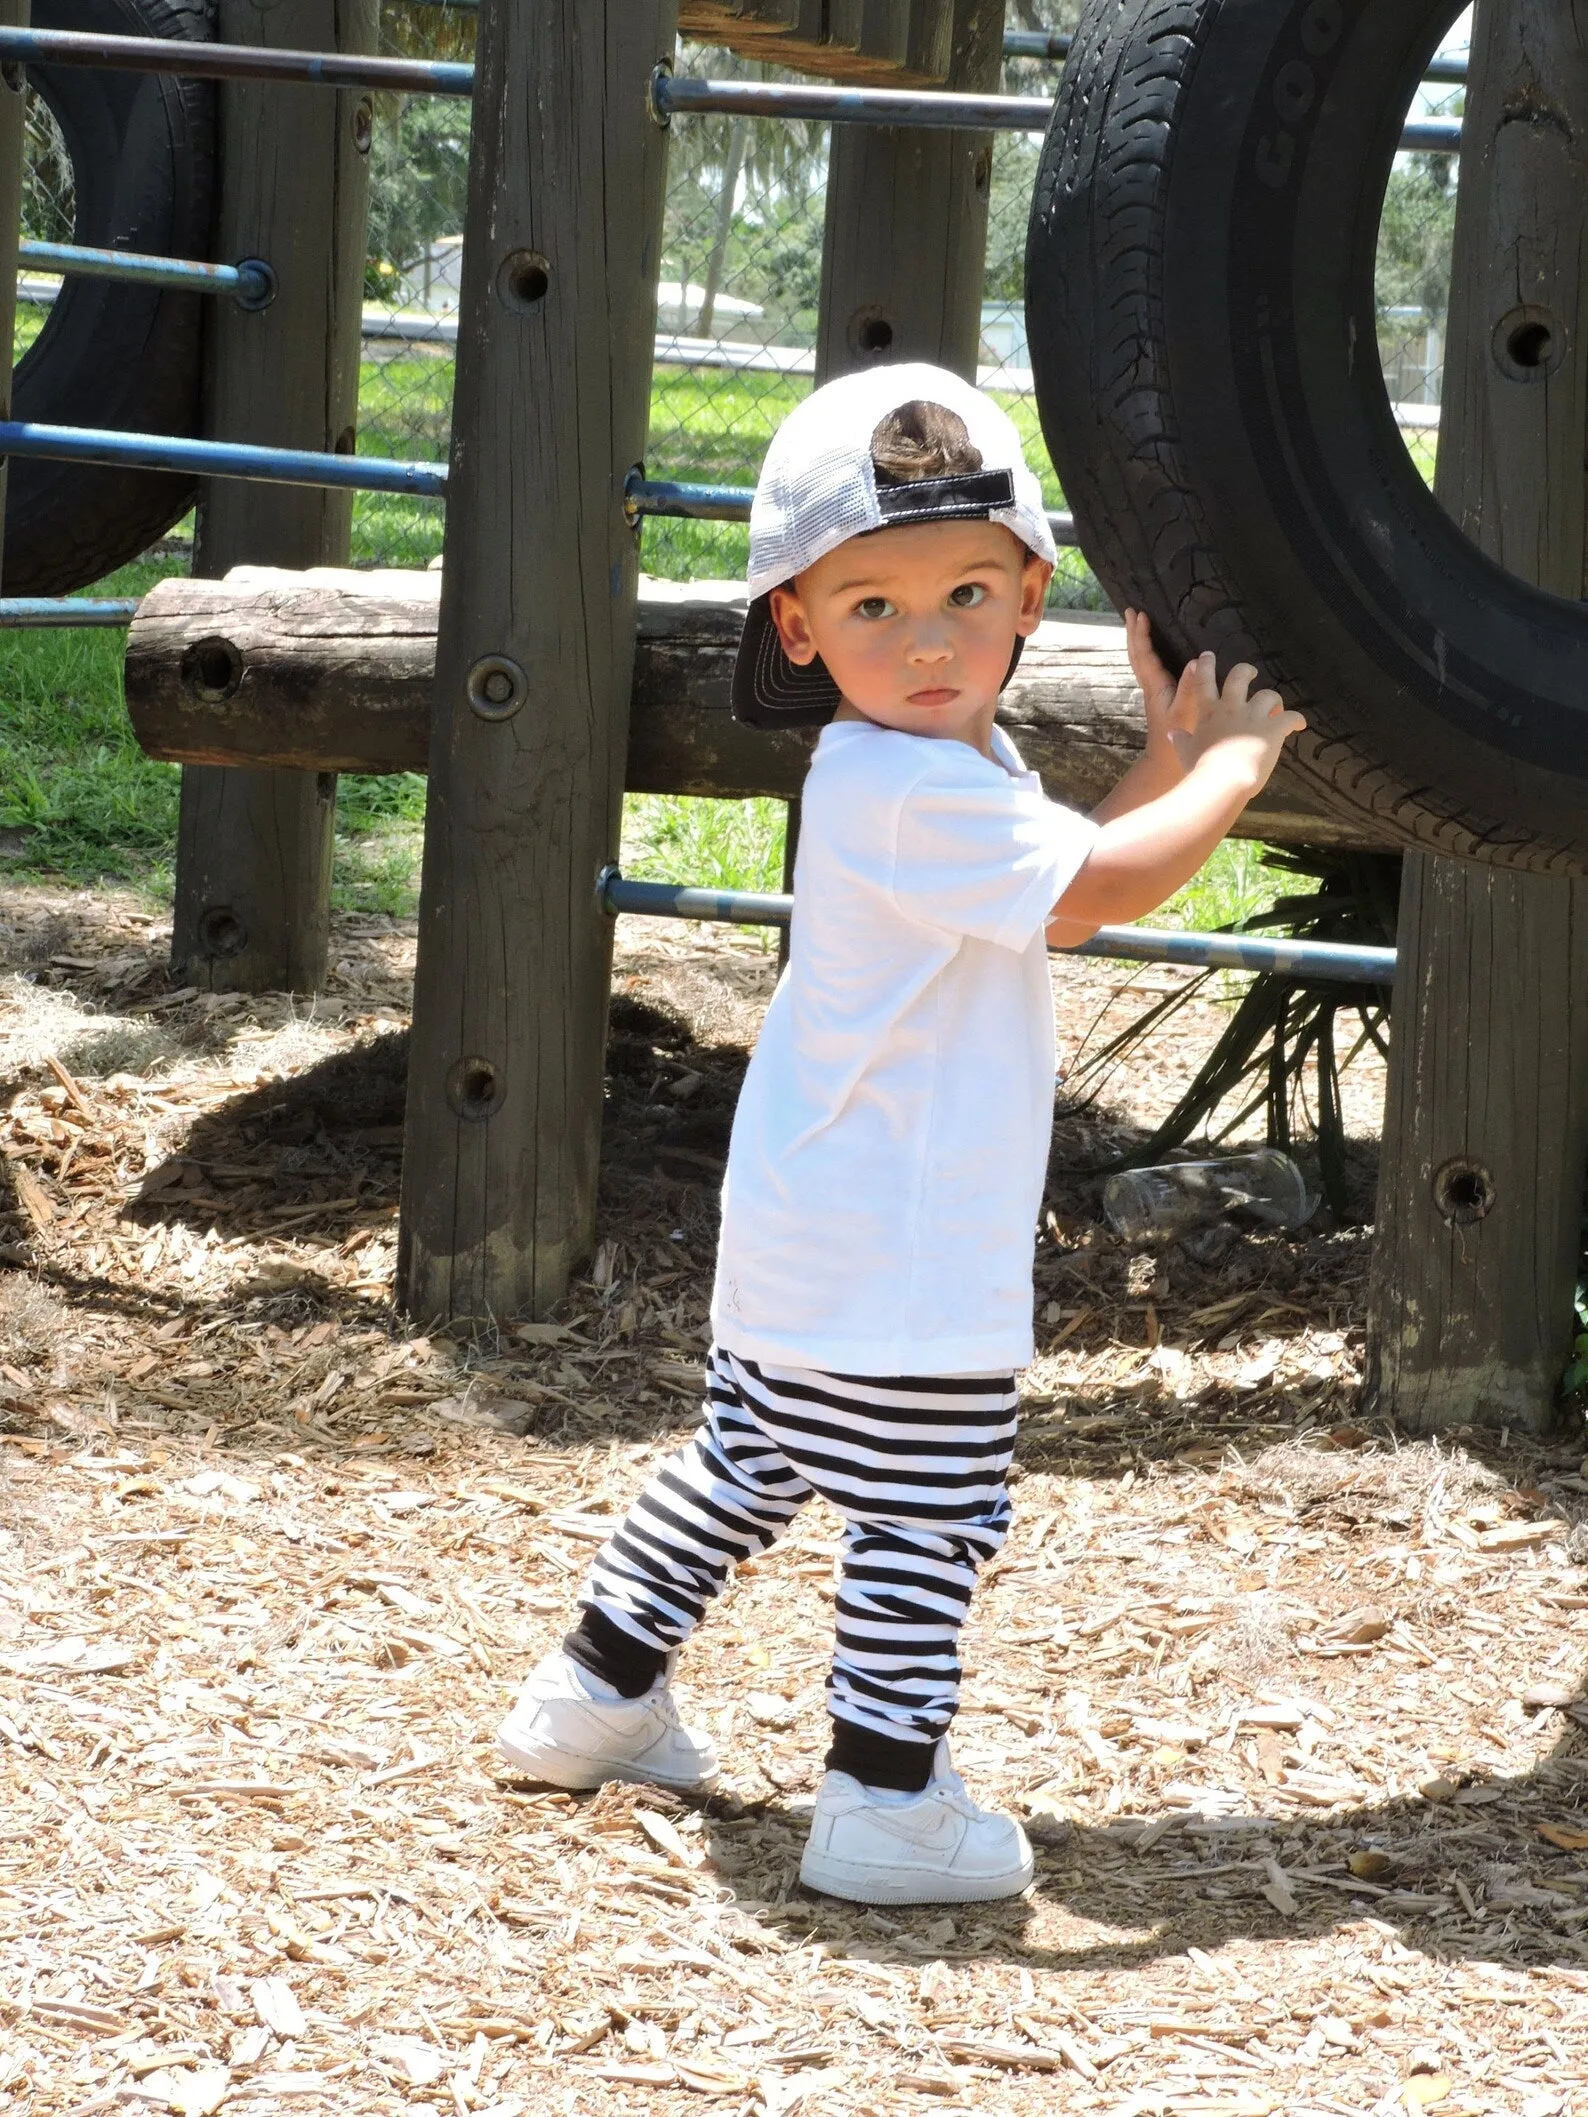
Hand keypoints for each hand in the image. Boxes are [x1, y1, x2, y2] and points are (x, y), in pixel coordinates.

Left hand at [1124, 607, 1200, 782]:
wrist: (1165, 762)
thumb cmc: (1178, 738)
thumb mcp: (1186, 712)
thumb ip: (1190, 687)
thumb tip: (1194, 661)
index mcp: (1155, 686)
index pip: (1144, 655)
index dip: (1141, 634)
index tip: (1140, 614)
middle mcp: (1151, 686)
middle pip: (1137, 654)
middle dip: (1134, 632)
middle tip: (1130, 611)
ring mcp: (1154, 691)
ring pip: (1141, 660)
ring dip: (1139, 640)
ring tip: (1139, 623)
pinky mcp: (1160, 696)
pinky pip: (1151, 667)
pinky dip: (1148, 652)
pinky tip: (1155, 649)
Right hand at [1175, 649, 1305, 793]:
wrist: (1224, 779)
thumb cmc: (1201, 768)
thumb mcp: (1186, 753)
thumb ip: (1181, 741)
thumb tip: (1173, 734)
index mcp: (1209, 712)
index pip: (1204, 681)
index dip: (1205, 665)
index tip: (1207, 656)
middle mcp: (1232, 707)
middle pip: (1239, 676)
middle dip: (1246, 671)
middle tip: (1251, 673)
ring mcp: (1254, 716)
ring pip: (1269, 695)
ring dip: (1274, 700)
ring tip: (1276, 708)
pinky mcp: (1273, 728)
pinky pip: (1291, 717)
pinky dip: (1296, 720)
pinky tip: (1299, 725)